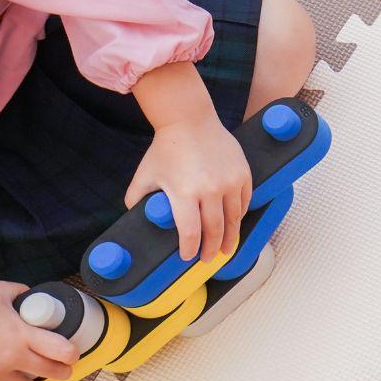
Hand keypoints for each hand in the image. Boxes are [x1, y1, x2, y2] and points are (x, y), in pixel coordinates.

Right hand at [0, 281, 78, 380]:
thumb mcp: (1, 290)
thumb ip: (24, 296)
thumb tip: (37, 299)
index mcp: (21, 335)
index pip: (63, 352)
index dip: (72, 354)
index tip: (72, 353)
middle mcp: (9, 358)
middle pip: (51, 373)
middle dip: (61, 371)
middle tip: (62, 369)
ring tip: (35, 380)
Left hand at [125, 116, 250, 263]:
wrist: (190, 120)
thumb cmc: (165, 149)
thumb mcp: (145, 175)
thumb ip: (136, 199)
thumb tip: (135, 219)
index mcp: (184, 193)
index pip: (190, 232)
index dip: (190, 249)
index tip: (188, 257)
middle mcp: (210, 190)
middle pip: (215, 230)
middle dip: (212, 250)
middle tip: (209, 260)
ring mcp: (230, 181)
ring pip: (234, 219)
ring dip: (230, 237)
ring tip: (227, 249)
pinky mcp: (242, 174)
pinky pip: (244, 202)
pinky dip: (240, 215)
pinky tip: (235, 223)